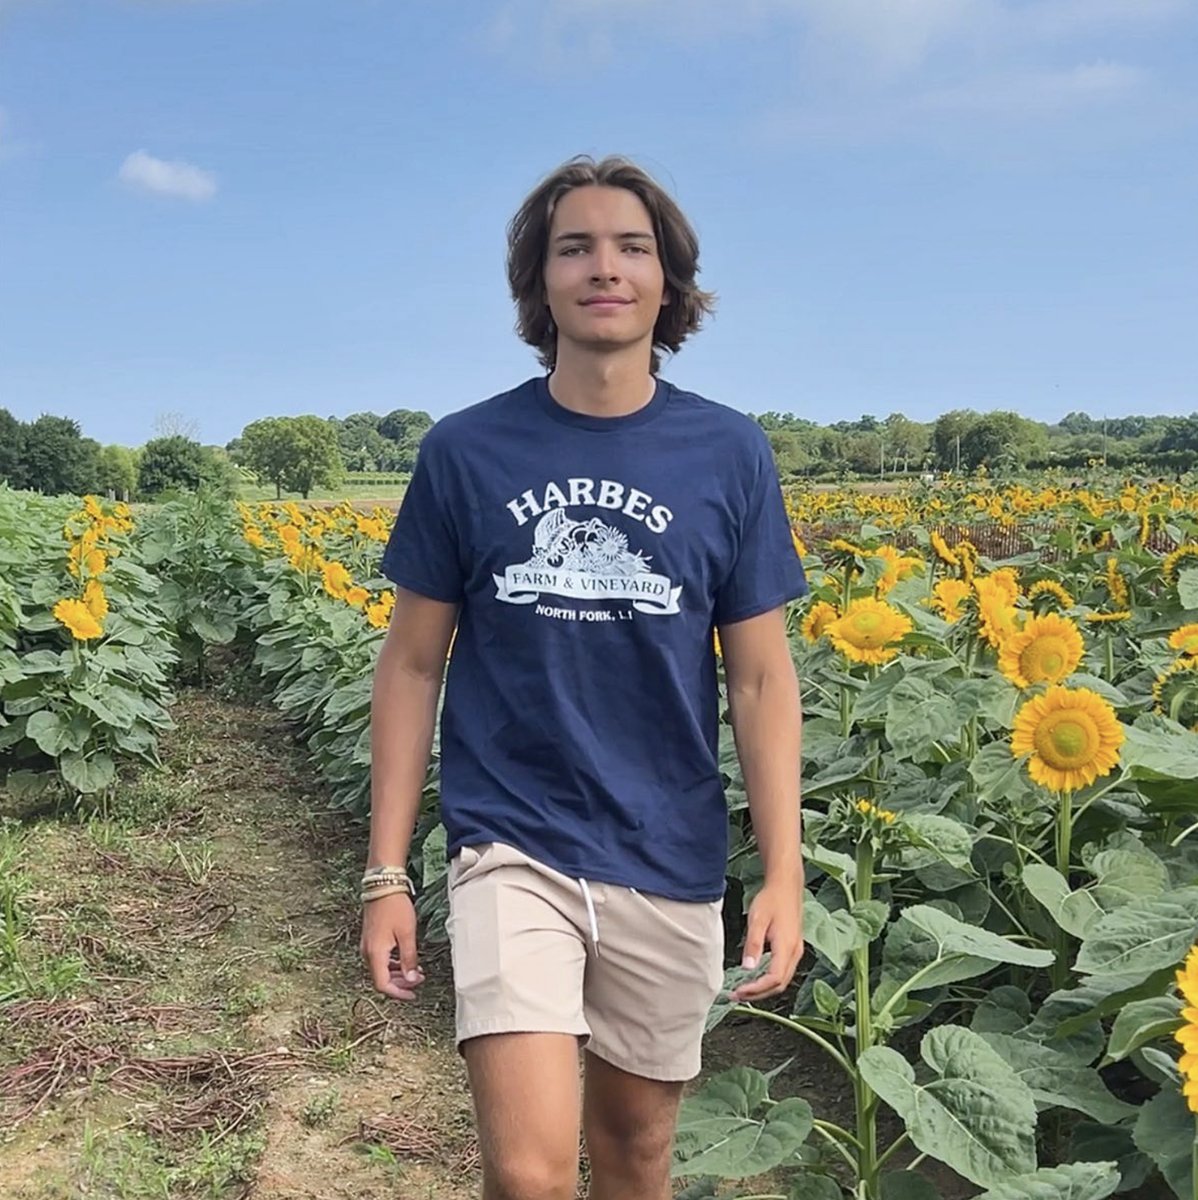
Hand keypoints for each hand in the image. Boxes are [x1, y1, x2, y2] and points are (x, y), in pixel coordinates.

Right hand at [360, 893, 424, 1000]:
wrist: (382, 885)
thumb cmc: (395, 907)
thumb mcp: (407, 934)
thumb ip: (409, 959)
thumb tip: (411, 980)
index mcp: (375, 954)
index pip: (383, 984)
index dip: (399, 993)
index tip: (413, 994)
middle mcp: (367, 952)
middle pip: (381, 978)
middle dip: (401, 983)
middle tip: (418, 981)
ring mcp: (368, 945)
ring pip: (381, 969)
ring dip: (398, 973)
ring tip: (416, 970)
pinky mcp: (371, 939)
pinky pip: (380, 959)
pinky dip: (393, 963)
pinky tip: (406, 959)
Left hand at [731, 874, 804, 1002]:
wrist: (786, 885)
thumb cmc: (771, 899)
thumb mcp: (758, 920)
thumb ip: (753, 944)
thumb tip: (747, 968)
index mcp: (787, 947)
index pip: (773, 979)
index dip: (756, 990)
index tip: (738, 992)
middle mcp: (795, 952)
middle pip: (779, 984)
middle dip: (758, 994)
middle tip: (737, 996)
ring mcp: (796, 951)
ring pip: (782, 980)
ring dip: (763, 989)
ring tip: (743, 990)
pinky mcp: (793, 947)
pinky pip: (783, 971)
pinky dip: (769, 980)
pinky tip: (755, 977)